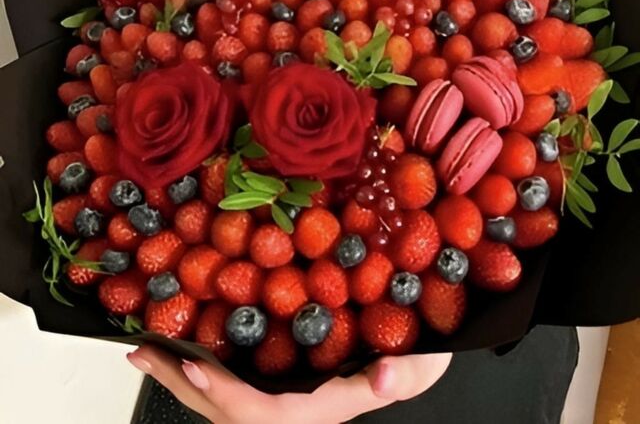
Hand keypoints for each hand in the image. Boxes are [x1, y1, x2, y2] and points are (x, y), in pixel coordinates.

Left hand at [126, 346, 452, 422]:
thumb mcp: (422, 362)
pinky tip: (185, 348)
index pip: (260, 414)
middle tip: (143, 351)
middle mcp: (291, 413)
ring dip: (181, 377)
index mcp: (316, 411)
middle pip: (224, 412)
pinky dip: (202, 371)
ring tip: (148, 349)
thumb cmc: (415, 360)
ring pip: (221, 403)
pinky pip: (231, 388)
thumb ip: (406, 373)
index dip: (223, 394)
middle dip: (180, 384)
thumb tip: (386, 375)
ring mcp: (282, 404)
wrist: (413, 363)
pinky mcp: (278, 391)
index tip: (193, 362)